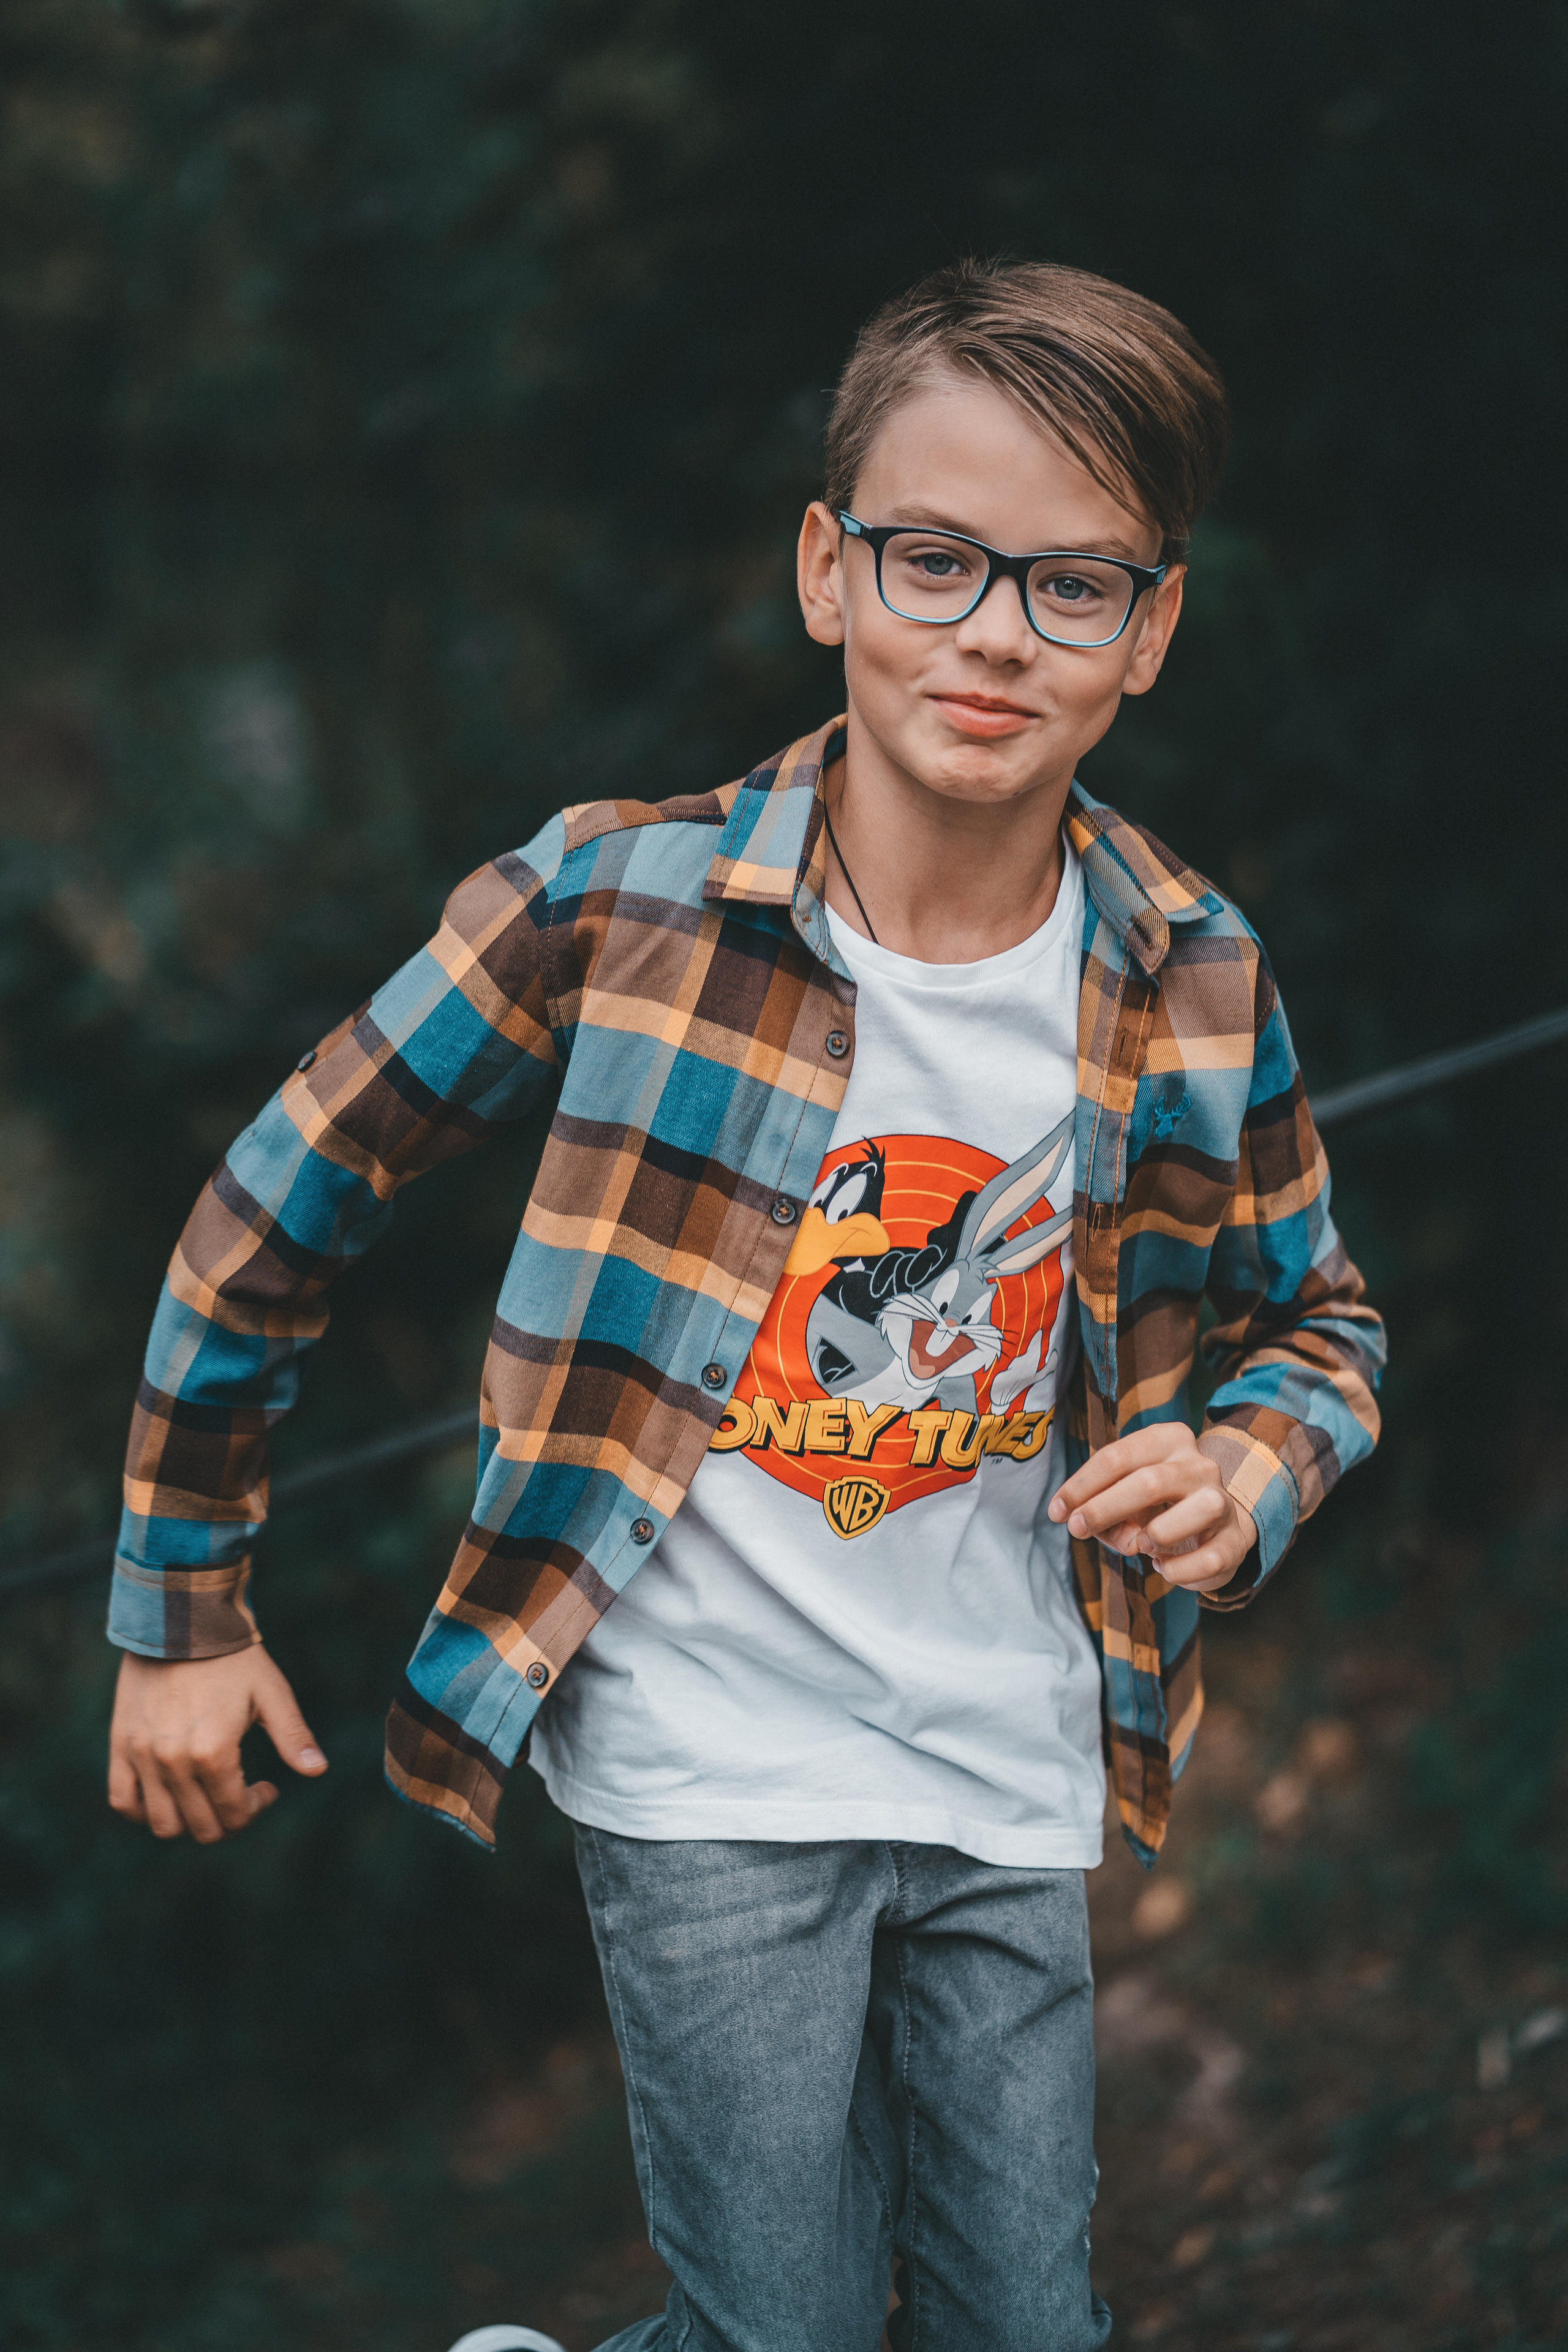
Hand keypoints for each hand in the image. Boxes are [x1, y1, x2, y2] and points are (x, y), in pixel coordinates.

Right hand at [108, 1646, 326, 1842]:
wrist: (183, 1620)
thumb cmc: (234, 1657)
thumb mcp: (272, 1693)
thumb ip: (293, 1736)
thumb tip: (318, 1771)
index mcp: (214, 1752)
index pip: (234, 1814)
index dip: (255, 1809)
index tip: (267, 1788)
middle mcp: (174, 1761)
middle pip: (201, 1827)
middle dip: (228, 1820)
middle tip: (240, 1796)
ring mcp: (143, 1755)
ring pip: (162, 1823)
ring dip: (189, 1822)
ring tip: (205, 1798)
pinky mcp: (121, 1745)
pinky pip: (122, 1800)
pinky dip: (143, 1811)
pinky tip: (167, 1797)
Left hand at [1048, 1424, 1255, 1593]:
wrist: (1213, 1526)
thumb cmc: (1155, 1506)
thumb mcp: (1123, 1498)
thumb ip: (1102, 1509)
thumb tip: (1088, 1525)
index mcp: (1168, 1440)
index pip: (1118, 1456)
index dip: (1081, 1486)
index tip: (1057, 1511)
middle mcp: (1199, 1465)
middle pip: (1149, 1481)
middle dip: (1104, 1508)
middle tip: (1077, 1529)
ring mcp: (1222, 1501)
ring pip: (1191, 1514)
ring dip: (1154, 1536)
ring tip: (1140, 1545)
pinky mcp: (1235, 1541)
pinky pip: (1207, 1560)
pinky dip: (1177, 1571)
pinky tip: (1163, 1567)